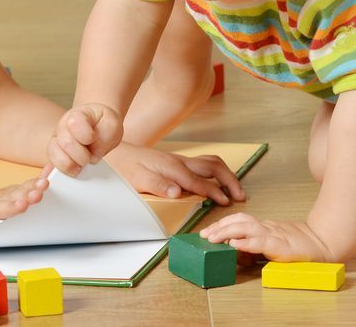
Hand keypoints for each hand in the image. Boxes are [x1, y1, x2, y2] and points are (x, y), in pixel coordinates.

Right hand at [0, 165, 51, 234]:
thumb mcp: (11, 194)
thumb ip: (30, 185)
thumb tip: (50, 168)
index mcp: (10, 196)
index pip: (24, 189)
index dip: (35, 186)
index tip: (45, 182)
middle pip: (14, 197)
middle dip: (27, 194)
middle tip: (38, 193)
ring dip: (11, 207)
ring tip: (22, 205)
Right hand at [46, 102, 122, 175]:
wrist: (96, 124)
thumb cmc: (102, 123)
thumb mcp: (112, 124)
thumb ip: (105, 136)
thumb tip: (94, 154)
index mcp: (77, 115)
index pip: (75, 123)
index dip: (86, 135)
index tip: (93, 138)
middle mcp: (62, 127)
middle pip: (66, 143)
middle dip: (82, 156)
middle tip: (90, 158)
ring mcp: (56, 141)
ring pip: (54, 154)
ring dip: (70, 165)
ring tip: (80, 167)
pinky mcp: (54, 155)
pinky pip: (50, 165)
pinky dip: (62, 170)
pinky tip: (72, 171)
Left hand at [107, 143, 245, 205]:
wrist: (116, 152)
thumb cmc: (125, 168)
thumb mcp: (137, 179)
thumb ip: (159, 185)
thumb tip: (178, 193)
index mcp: (172, 168)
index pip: (199, 182)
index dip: (214, 192)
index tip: (227, 202)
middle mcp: (180, 161)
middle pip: (213, 166)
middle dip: (229, 180)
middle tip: (240, 195)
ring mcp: (179, 160)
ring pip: (210, 162)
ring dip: (225, 174)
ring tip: (234, 188)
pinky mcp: (177, 161)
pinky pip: (203, 163)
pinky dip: (216, 171)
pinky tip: (217, 181)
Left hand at [199, 213, 332, 261]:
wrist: (325, 245)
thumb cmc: (301, 248)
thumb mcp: (273, 247)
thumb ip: (256, 248)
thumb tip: (235, 252)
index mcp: (265, 227)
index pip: (239, 220)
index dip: (222, 224)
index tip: (207, 231)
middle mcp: (267, 227)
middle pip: (239, 221)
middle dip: (219, 227)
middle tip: (204, 235)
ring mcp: (274, 235)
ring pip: (246, 228)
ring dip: (226, 232)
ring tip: (212, 238)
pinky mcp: (281, 246)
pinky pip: (260, 242)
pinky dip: (246, 242)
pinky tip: (234, 245)